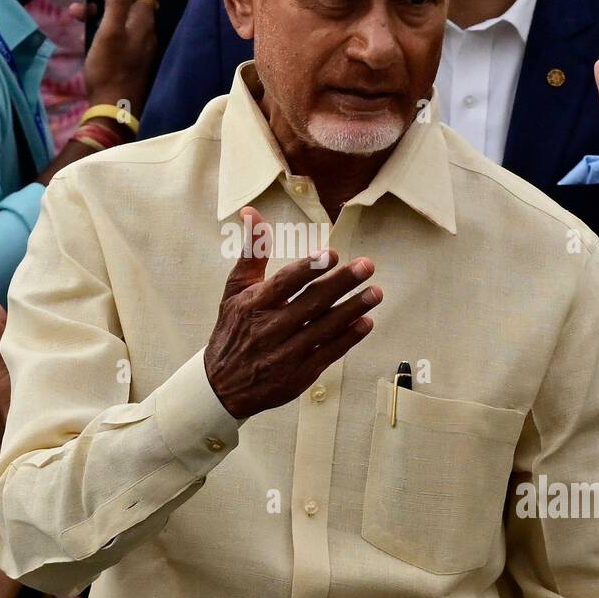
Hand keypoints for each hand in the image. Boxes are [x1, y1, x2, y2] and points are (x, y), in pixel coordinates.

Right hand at [72, 0, 157, 116]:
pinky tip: (80, 26)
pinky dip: (97, 23)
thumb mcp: (110, 32)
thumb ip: (115, 2)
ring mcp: (134, 41)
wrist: (112, 108)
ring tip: (75, 10)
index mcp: (144, 19)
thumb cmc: (110, 69)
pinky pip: (111, 29)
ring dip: (95, 5)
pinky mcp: (123, 53)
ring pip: (115, 12)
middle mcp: (143, 28)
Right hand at [204, 207, 381, 419]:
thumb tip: (252, 212)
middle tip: (367, 266)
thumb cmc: (232, 329)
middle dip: (342, 283)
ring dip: (353, 309)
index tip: (332, 254)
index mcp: (254, 305)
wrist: (222, 385)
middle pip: (311, 303)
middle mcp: (270, 329)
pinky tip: (365, 323)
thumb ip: (251, 251)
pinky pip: (328, 353)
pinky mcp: (299, 375)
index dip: (309, 268)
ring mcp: (286, 354)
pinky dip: (348, 338)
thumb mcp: (235, 289)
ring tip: (376, 292)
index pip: (285, 283)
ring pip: (325, 328)